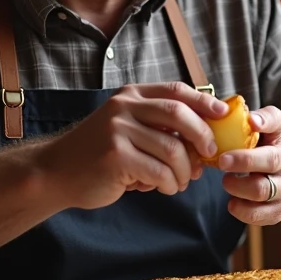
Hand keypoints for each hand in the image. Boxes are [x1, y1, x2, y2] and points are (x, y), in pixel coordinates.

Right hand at [37, 82, 228, 209]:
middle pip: (178, 114)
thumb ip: (158, 127)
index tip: (223, 114)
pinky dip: (168, 183)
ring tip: (180, 182)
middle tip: (209, 155)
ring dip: (183, 170)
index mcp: (131, 95)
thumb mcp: (127, 129)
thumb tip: (207, 138)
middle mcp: (123, 107)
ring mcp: (117, 130)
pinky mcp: (115, 156)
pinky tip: (163, 188)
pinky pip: (158, 170)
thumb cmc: (99, 155)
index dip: (203, 101)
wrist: (57, 173)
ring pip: (172, 148)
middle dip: (202, 135)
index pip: (175, 91)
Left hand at [216, 106, 280, 224]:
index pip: (277, 125)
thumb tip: (249, 117)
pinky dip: (240, 210)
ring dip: (237, 186)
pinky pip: (257, 215)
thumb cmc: (272, 151)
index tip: (251, 123)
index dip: (264, 122)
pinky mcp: (277, 212)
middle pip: (270, 161)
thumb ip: (262, 118)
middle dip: (243, 160)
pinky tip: (232, 202)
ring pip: (261, 190)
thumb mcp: (273, 130)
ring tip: (226, 181)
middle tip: (221, 160)